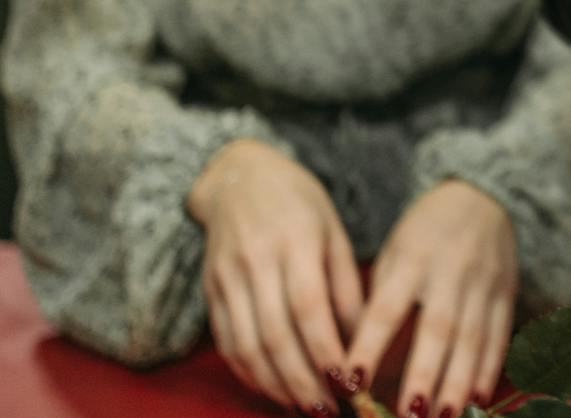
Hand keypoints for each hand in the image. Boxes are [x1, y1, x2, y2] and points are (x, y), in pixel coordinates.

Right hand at [188, 139, 363, 413]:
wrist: (238, 176)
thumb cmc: (300, 203)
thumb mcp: (334, 232)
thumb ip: (347, 286)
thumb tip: (360, 342)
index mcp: (295, 239)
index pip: (308, 306)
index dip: (325, 350)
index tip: (347, 383)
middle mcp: (256, 260)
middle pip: (276, 334)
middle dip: (302, 381)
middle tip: (327, 410)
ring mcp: (227, 277)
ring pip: (248, 346)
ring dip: (276, 385)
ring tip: (304, 408)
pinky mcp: (210, 291)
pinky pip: (228, 342)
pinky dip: (250, 373)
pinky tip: (273, 389)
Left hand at [344, 180, 517, 417]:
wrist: (482, 194)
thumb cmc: (424, 231)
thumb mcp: (394, 251)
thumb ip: (382, 299)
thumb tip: (360, 358)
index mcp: (412, 260)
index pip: (387, 308)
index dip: (370, 347)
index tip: (351, 381)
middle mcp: (450, 273)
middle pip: (438, 329)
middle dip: (423, 376)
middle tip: (407, 416)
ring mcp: (484, 284)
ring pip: (472, 339)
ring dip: (458, 384)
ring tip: (444, 417)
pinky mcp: (507, 293)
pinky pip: (499, 336)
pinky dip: (489, 370)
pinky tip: (477, 400)